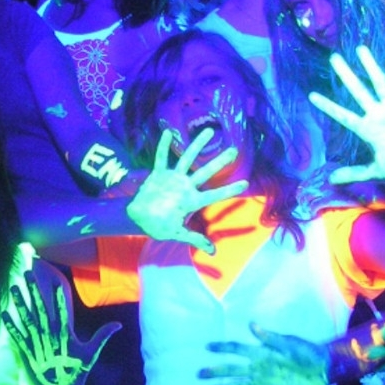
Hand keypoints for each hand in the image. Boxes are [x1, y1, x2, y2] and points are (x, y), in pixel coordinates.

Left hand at [3, 259, 119, 384]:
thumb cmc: (76, 374)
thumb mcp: (91, 355)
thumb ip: (102, 336)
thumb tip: (119, 324)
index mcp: (66, 339)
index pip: (61, 315)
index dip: (58, 299)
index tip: (54, 283)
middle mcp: (50, 341)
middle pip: (40, 313)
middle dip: (33, 292)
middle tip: (27, 275)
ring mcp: (36, 348)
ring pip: (26, 322)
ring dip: (19, 304)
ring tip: (13, 288)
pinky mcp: (26, 355)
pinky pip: (17, 338)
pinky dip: (10, 326)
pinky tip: (3, 313)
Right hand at [126, 128, 248, 253]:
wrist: (140, 218)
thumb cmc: (160, 226)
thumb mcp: (178, 234)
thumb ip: (196, 240)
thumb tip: (213, 253)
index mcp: (191, 201)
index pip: (214, 195)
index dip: (229, 189)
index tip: (245, 184)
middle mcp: (185, 187)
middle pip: (206, 171)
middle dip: (220, 161)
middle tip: (235, 150)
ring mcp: (173, 179)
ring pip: (187, 158)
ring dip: (197, 145)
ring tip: (209, 131)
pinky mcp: (158, 174)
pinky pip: (161, 158)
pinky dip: (163, 146)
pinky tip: (168, 132)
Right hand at [200, 324, 328, 384]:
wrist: (323, 369)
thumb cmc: (307, 352)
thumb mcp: (289, 343)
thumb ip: (270, 338)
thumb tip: (252, 325)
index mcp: (260, 354)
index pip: (236, 349)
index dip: (222, 348)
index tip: (207, 347)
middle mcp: (257, 370)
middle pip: (231, 370)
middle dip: (215, 371)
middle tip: (200, 374)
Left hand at [310, 47, 384, 185]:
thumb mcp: (376, 171)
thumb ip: (355, 173)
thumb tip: (330, 180)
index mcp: (368, 130)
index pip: (343, 116)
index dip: (328, 106)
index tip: (312, 96)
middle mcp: (378, 115)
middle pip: (358, 91)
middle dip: (346, 75)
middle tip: (333, 57)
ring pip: (380, 83)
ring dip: (371, 66)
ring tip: (360, 48)